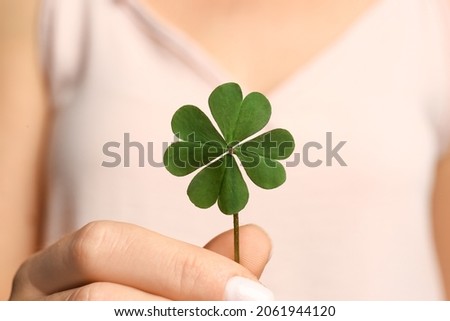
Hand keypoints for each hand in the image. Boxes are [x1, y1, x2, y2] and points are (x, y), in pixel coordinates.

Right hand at [9, 221, 272, 299]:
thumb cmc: (129, 308)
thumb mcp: (157, 287)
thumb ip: (201, 269)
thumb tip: (254, 237)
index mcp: (56, 266)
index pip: (105, 245)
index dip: (181, 267)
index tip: (248, 291)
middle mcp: (34, 303)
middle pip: (98, 294)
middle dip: (180, 298)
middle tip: (243, 308)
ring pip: (100, 318)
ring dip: (171, 319)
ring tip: (223, 318)